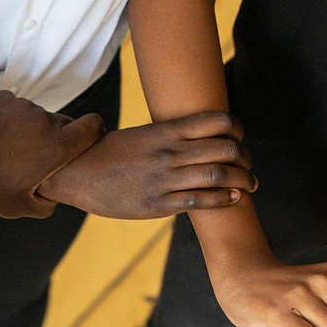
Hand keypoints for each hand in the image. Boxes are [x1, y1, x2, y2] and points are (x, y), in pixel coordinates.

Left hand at [0, 90, 104, 217]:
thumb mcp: (18, 206)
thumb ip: (46, 204)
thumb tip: (55, 198)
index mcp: (56, 145)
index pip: (94, 126)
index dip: (94, 133)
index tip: (86, 142)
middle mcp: (43, 120)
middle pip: (63, 123)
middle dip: (55, 138)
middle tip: (33, 159)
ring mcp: (21, 106)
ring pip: (37, 115)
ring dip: (29, 130)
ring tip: (7, 152)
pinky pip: (14, 108)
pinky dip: (9, 120)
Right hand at [36, 111, 256, 218]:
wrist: (76, 173)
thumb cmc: (111, 154)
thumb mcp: (141, 136)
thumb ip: (169, 137)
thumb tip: (197, 139)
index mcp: (165, 131)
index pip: (217, 122)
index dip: (236, 129)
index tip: (239, 137)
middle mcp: (168, 153)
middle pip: (225, 149)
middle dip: (245, 157)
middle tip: (249, 164)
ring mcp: (163, 179)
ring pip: (218, 175)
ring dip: (242, 180)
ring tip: (250, 184)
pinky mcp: (157, 205)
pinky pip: (199, 201)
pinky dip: (223, 199)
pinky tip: (233, 199)